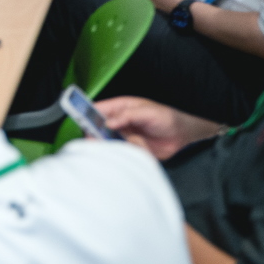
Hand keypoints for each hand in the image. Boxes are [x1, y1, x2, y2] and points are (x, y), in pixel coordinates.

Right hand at [95, 96, 220, 159]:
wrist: (183, 134)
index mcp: (121, 108)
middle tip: (91, 139)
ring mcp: (124, 135)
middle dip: (93, 132)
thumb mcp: (147, 112)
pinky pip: (119, 151)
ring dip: (104, 144)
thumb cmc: (166, 117)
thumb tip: (108, 122)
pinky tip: (115, 155)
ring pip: (106, 141)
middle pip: (99, 126)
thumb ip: (127, 116)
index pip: (99, 109)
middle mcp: (120, 122)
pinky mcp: (131, 148)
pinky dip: (116, 154)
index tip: (80, 120)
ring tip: (101, 148)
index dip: (88, 113)